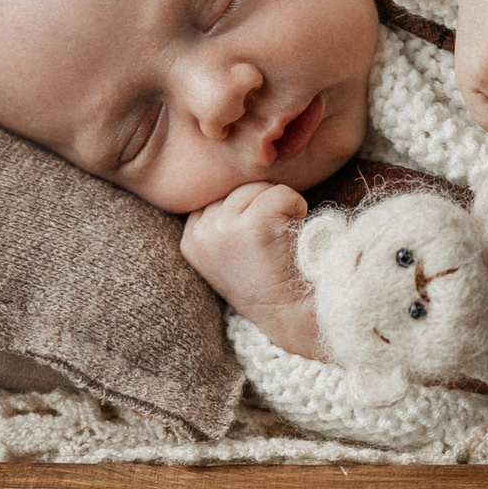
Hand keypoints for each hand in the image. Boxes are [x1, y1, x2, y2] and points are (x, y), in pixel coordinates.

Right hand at [180, 182, 323, 358]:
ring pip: (259, 187)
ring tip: (278, 244)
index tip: (255, 245)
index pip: (220, 196)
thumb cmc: (269, 281)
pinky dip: (297, 210)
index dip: (246, 211)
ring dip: (279, 209)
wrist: (292, 315)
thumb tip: (228, 172)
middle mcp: (200, 231)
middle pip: (238, 188)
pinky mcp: (253, 224)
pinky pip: (283, 194)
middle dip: (261, 207)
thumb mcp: (228, 251)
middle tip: (270, 246)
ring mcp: (224, 227)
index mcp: (190, 238)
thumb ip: (221, 219)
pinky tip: (290, 239)